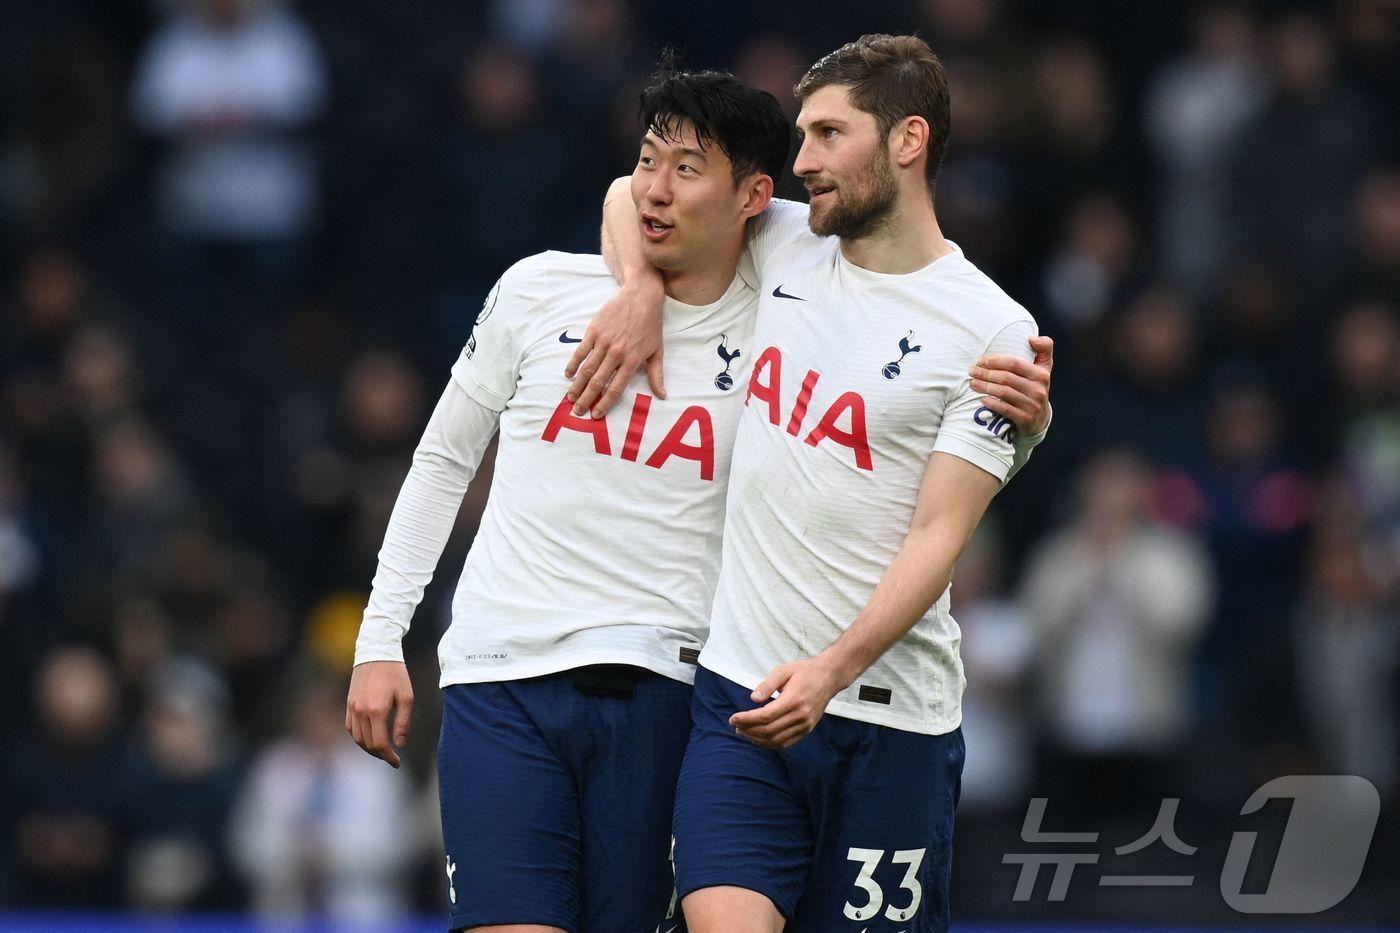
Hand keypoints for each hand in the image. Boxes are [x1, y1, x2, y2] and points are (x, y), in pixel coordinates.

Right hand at [345, 660, 412, 767]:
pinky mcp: (349, 704)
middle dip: (380, 755)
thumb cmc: (396, 674)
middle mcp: (361, 712)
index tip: (397, 763)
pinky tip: (370, 738)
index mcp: (377, 711)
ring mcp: (352, 708)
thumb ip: (403, 722)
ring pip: (357, 739)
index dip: (389, 757)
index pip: (380, 744)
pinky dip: (360, 738)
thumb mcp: (406, 697)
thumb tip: (400, 744)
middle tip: (392, 758)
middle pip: (368, 745)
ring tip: (383, 750)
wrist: (376, 653)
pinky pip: (351, 728)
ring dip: (369, 748)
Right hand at [564, 279, 665, 417]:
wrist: (641, 296)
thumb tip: (662, 395)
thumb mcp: (657, 350)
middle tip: (577, 411)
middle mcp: (617, 353)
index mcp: (632, 361)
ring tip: (570, 397)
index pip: (616, 388)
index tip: (596, 415)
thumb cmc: (651, 325)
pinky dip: (573, 364)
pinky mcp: (594, 330)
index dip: (605, 403)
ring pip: (587, 369)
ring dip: (577, 385)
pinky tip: (568, 374)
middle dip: (586, 399)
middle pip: (598, 382)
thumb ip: (656, 375)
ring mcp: (604, 341)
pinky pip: (581, 351)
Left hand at [728, 654, 847, 748]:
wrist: (829, 676)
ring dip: (757, 739)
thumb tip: (753, 699)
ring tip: (743, 732)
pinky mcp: (807, 729)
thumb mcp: (783, 670)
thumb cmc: (804, 671)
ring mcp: (805, 725)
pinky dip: (769, 743)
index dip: (746, 719)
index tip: (733, 718)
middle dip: (748, 730)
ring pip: (776, 740)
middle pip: (769, 730)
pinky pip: (786, 743)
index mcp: (794, 700)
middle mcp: (801, 715)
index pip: (765, 716)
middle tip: (736, 725)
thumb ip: (767, 685)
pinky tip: (758, 738)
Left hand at [969, 334, 1053, 435]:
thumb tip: (1031, 338)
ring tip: (972, 383)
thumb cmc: (1035, 387)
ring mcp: (1032, 405)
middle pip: (1006, 378)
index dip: (995, 360)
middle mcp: (1038, 389)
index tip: (980, 360)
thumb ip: (1043, 349)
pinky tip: (982, 399)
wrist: (1039, 419)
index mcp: (1042, 374)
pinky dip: (992, 403)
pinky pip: (1005, 409)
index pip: (1014, 363)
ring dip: (985, 387)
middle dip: (986, 373)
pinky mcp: (1025, 418)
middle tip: (972, 371)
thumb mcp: (1044, 368)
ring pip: (1003, 392)